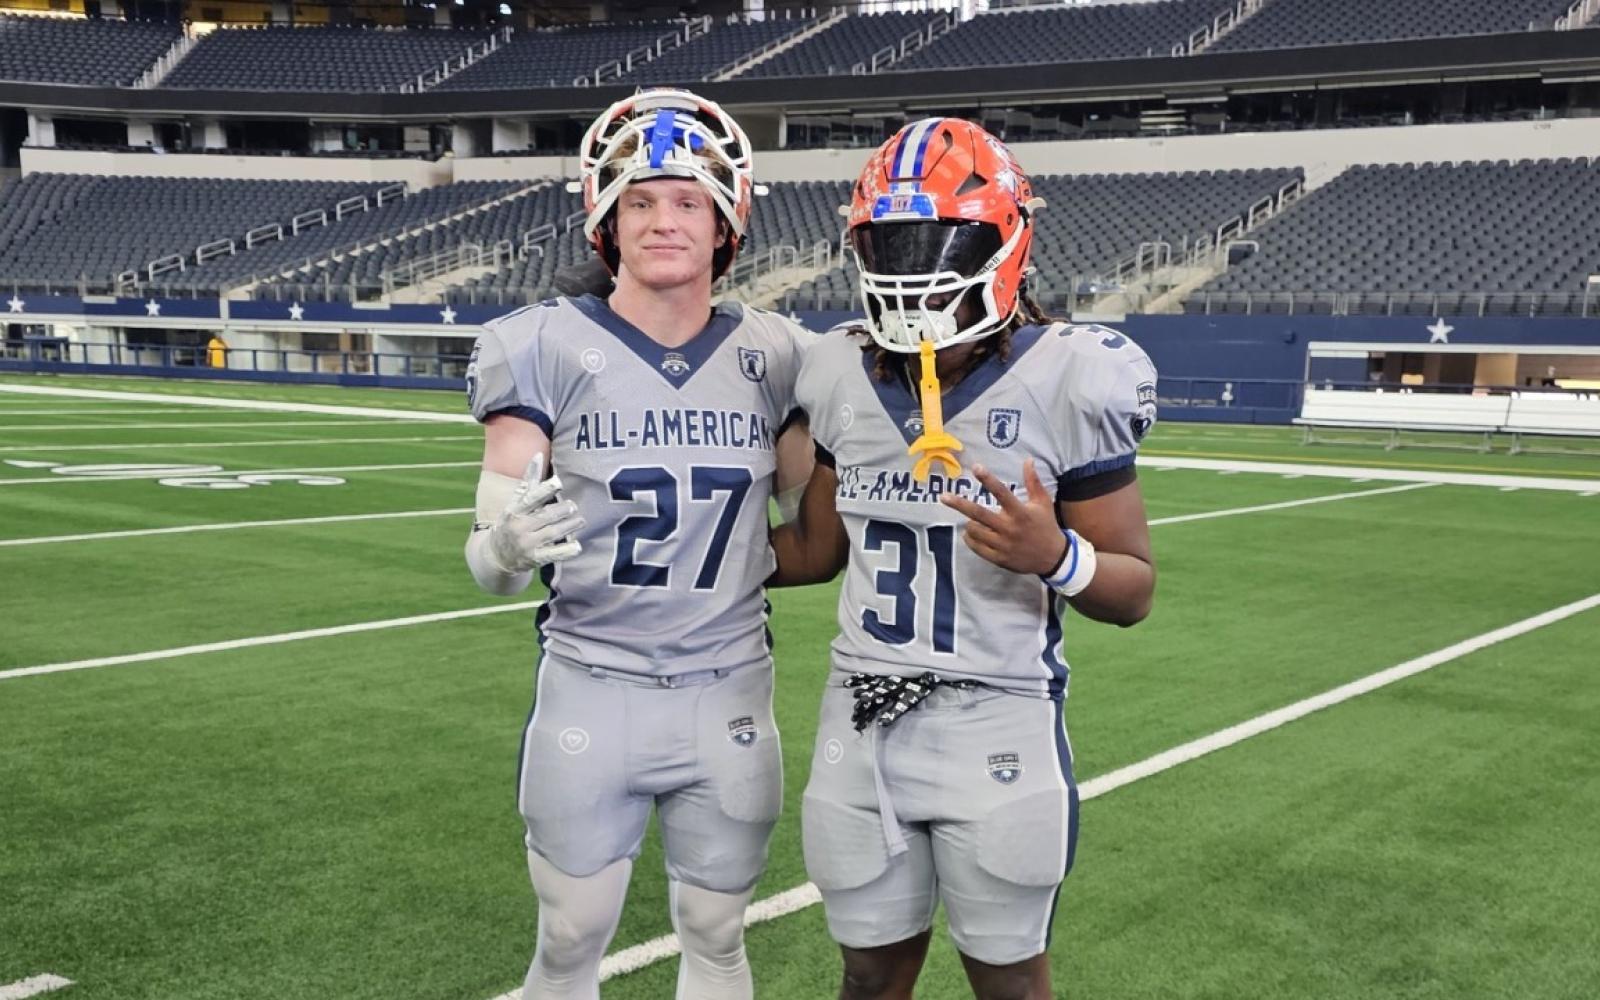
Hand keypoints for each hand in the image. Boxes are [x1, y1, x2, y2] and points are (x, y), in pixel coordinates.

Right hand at [488, 454, 583, 570]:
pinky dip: (565, 551)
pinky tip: (577, 546)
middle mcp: (519, 527)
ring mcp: (526, 545)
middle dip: (562, 510)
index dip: (545, 490)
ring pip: (551, 534)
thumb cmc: (510, 522)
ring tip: (581, 521)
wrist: (495, 556)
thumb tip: (538, 455)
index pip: (530, 498)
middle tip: (574, 506)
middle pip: (544, 516)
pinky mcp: (534, 559)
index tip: (559, 482)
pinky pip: (552, 554)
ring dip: (568, 527)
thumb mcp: (515, 502)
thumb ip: (529, 481)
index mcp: (514, 511)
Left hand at [940, 458, 1065, 575]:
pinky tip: (970, 533)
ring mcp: (1003, 545)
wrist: (1054, 558)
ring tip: (969, 520)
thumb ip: (1033, 482)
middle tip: (943, 497)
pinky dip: (970, 539)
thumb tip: (1028, 460)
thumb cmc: (1046, 526)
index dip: (988, 479)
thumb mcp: (1043, 502)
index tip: (975, 467)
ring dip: (968, 523)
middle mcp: (1009, 528)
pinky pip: (977, 548)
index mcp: (1020, 512)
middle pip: (979, 514)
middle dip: (959, 504)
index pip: (1001, 492)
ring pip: (975, 531)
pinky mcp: (999, 558)